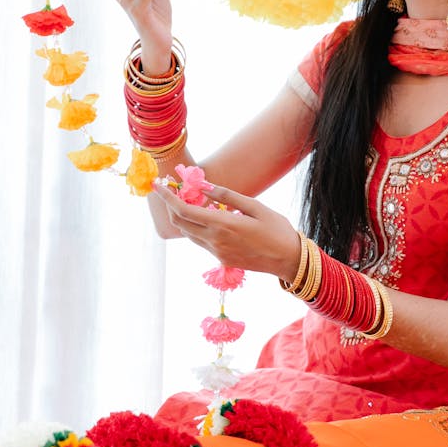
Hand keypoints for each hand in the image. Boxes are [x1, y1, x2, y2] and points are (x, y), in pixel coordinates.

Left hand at [151, 181, 301, 279]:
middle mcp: (215, 240)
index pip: (184, 211)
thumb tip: (203, 186)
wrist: (289, 260)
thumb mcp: (255, 206)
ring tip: (190, 200)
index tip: (158, 186)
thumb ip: (227, 196)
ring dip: (183, 217)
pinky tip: (207, 216)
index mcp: (223, 225)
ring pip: (189, 233)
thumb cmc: (277, 229)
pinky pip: (200, 241)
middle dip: (171, 206)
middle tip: (172, 190)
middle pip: (180, 223)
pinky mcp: (221, 259)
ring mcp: (217, 252)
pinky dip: (196, 227)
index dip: (167, 198)